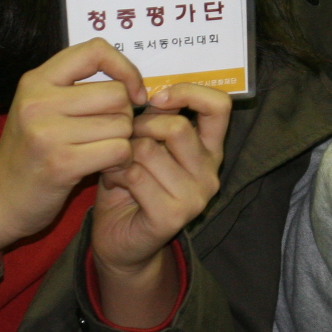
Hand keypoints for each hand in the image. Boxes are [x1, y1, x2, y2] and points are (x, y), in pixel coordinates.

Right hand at [0, 40, 145, 272]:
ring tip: (102, 152)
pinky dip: (121, 161)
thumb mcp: (44, 108)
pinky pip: (119, 150)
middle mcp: (38, 101)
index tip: (133, 92)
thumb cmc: (32, 152)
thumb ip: (78, 88)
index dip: (125, 68)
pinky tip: (105, 168)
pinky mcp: (60, 162)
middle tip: (108, 133)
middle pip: (117, 94)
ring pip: (122, 123)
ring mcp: (47, 132)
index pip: (95, 50)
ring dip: (123, 141)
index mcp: (37, 80)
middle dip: (124, 116)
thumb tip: (134, 82)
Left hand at [90, 83, 231, 327]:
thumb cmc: (132, 187)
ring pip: (150, 150)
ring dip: (122, 153)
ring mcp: (195, 196)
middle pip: (176, 127)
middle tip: (123, 139)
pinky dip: (115, 173)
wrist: (121, 242)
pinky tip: (111, 181)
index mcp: (210, 149)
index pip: (219, 106)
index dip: (188, 92)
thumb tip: (151, 89)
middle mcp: (210, 172)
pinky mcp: (173, 216)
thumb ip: (157, 120)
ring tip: (114, 162)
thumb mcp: (148, 145)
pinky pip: (136, 176)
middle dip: (139, 127)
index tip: (157, 97)